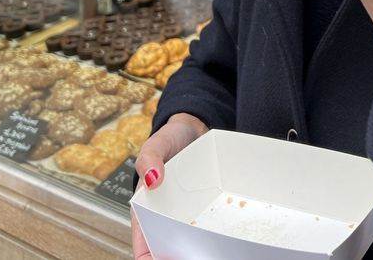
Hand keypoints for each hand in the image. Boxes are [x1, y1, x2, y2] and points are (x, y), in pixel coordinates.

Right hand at [131, 113, 208, 258]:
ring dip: (200, 248)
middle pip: (170, 248)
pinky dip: (215, 230)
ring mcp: (185, 210)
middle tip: (200, 255)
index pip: (144, 246)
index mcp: (146, 208)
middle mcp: (166, 214)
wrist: (193, 125)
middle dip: (180, 256)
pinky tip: (228, 234)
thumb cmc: (168, 138)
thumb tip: (152, 179)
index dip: (151, 259)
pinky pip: (207, 220)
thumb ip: (149, 160)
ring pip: (191, 239)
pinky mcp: (202, 203)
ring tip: (216, 250)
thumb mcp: (154, 145)